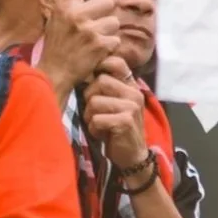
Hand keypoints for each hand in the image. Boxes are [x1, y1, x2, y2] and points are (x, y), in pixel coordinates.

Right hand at [39, 0, 120, 93]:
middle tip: (91, 29)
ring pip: (114, 22)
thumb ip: (74, 9)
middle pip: (108, 3)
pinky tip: (96, 53)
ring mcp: (88, 28)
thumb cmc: (59, 46)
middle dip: (104, 16)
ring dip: (108, 33)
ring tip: (91, 43)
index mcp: (64, 5)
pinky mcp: (100, 43)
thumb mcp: (58, 21)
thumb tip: (97, 1)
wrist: (55, 71)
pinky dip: (109, 47)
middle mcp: (76, 13)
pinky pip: (115, 39)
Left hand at [84, 56, 150, 171]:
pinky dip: (94, 129)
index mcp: (131, 85)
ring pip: (94, 101)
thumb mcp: (114, 103)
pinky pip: (96, 119)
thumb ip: (105, 86)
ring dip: (90, 116)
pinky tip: (101, 134)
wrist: (132, 155)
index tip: (93, 80)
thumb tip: (83, 69)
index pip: (116, 62)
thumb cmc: (116, 127)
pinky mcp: (126, 121)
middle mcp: (134, 93)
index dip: (100, 67)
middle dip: (90, 98)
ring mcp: (132, 106)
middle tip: (95, 112)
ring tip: (98, 124)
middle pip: (100, 81)